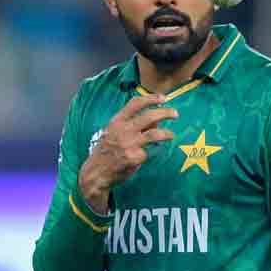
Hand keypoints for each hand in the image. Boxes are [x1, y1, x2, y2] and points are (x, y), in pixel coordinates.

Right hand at [78, 94, 177, 213]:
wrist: (95, 172)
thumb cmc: (106, 150)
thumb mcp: (114, 132)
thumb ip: (132, 124)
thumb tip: (155, 120)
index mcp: (117, 121)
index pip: (135, 103)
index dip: (151, 98)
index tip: (163, 98)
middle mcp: (123, 130)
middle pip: (149, 116)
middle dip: (165, 113)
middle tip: (175, 114)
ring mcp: (129, 144)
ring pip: (154, 134)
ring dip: (167, 133)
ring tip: (171, 135)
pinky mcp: (134, 158)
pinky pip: (147, 152)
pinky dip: (147, 153)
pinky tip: (142, 156)